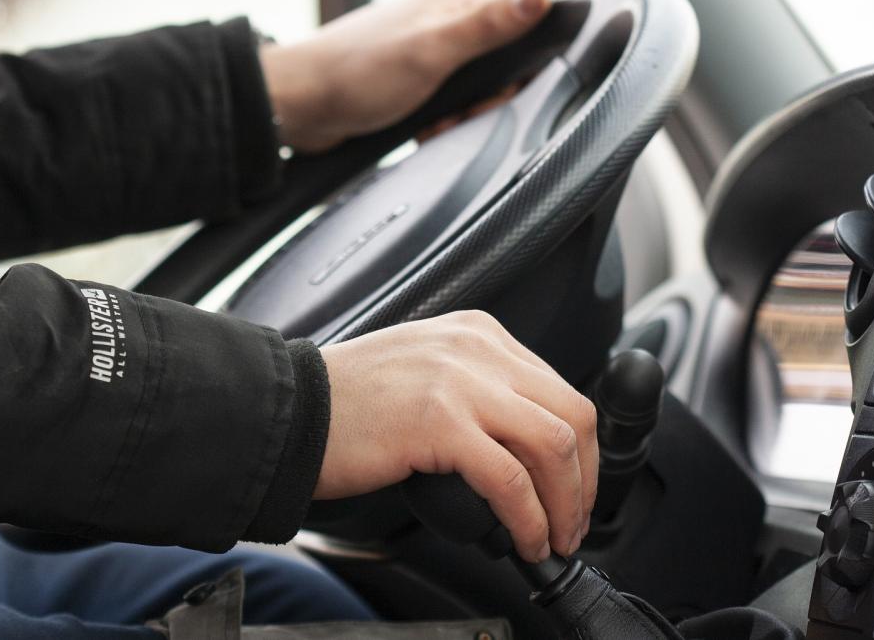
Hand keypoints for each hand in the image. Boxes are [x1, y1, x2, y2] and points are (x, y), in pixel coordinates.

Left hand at [259, 0, 550, 151]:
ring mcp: (425, 52)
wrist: (299, 106)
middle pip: (497, 68)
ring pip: (471, 93)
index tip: (495, 92)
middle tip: (457, 113)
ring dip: (459, 117)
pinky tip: (422, 128)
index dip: (515, 71)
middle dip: (483, 102)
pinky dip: (439, 123)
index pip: (519, 29)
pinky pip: (445, 106)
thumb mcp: (433, 50)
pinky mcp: (410, 81)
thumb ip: (489, 25)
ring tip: (434, 123)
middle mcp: (443, 23)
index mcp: (455, 3)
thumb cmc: (356, 74)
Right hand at [317, 311, 597, 562]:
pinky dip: (530, 518)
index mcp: (478, 334)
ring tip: (555, 537)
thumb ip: (475, 391)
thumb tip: (522, 449)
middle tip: (574, 520)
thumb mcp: (427, 373)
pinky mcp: (440, 421)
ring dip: (566, 503)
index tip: (575, 487)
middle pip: (572, 413)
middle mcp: (476, 348)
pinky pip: (511, 479)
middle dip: (585, 479)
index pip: (559, 388)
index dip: (582, 449)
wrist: (288, 411)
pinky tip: (526, 540)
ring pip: (554, 444)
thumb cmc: (346, 403)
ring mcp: (460, 381)